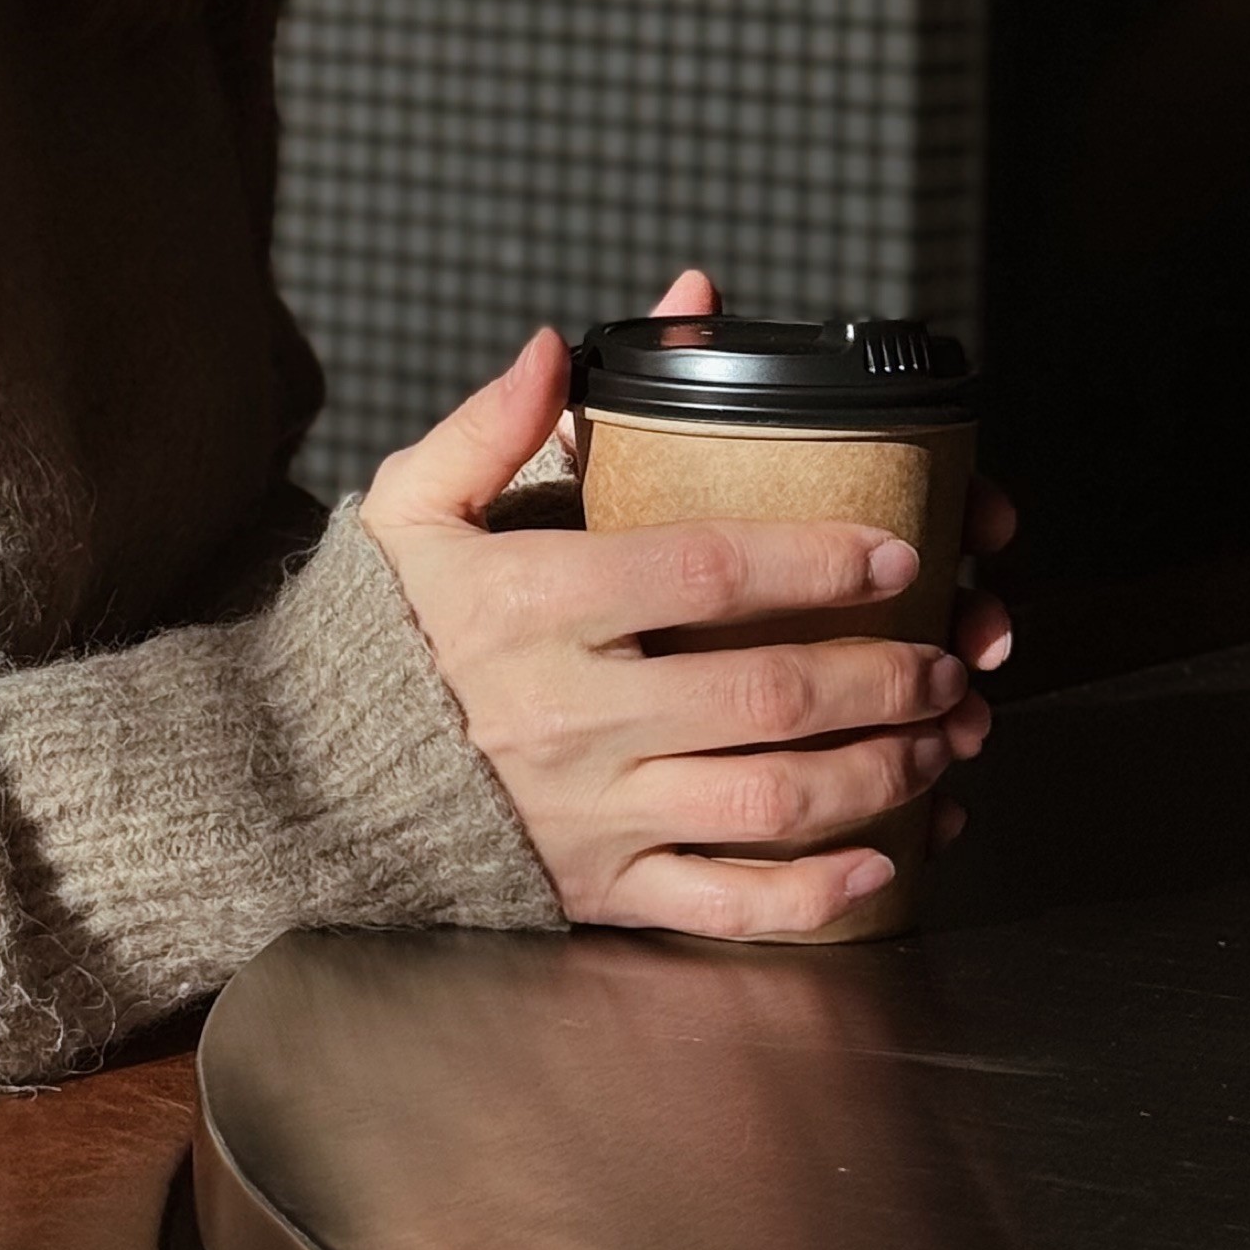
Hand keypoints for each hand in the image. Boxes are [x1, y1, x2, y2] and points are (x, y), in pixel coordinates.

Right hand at [364, 313, 994, 935]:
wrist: (302, 775)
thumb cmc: (376, 631)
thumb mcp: (413, 505)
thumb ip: (493, 423)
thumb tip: (561, 345)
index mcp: (536, 602)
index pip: (707, 571)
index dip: (816, 558)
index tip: (895, 549)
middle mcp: (574, 711)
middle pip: (767, 695)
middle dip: (883, 675)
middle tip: (948, 654)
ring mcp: (592, 811)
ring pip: (770, 801)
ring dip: (880, 775)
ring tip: (943, 742)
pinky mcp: (598, 889)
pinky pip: (726, 904)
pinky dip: (817, 896)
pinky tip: (882, 865)